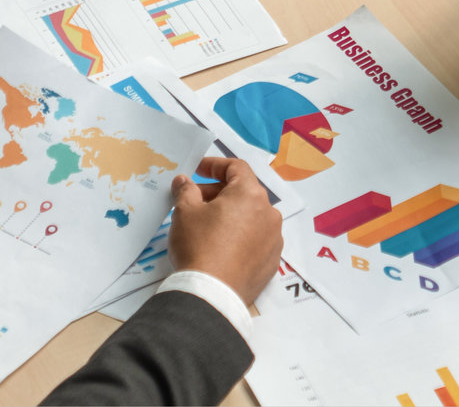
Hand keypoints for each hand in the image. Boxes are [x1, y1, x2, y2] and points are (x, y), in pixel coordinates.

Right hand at [166, 157, 279, 307]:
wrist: (211, 294)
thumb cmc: (198, 245)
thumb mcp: (185, 212)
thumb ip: (186, 190)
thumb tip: (185, 181)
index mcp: (250, 195)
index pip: (236, 167)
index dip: (215, 165)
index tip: (198, 170)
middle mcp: (269, 214)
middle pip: (244, 193)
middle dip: (218, 193)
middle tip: (195, 201)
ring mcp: (273, 240)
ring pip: (251, 217)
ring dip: (231, 215)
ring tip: (207, 226)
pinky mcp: (271, 262)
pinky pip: (256, 240)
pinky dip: (241, 237)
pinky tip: (222, 247)